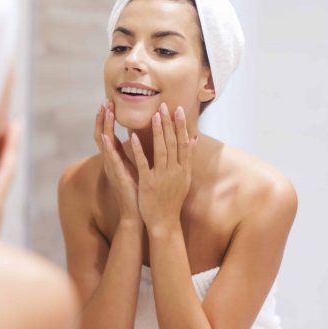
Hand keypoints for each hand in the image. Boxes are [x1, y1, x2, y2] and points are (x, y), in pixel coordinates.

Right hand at [94, 101, 141, 223]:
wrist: (138, 212)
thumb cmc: (140, 191)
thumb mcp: (139, 167)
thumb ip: (139, 153)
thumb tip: (143, 139)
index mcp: (116, 159)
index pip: (109, 135)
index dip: (108, 120)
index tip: (110, 103)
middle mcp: (111, 162)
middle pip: (102, 135)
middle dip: (103, 118)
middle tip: (105, 102)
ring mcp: (112, 168)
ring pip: (104, 143)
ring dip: (103, 126)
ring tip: (104, 111)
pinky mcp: (117, 175)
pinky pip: (110, 159)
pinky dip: (107, 147)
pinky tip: (106, 136)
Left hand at [130, 103, 196, 235]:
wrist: (165, 222)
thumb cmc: (173, 199)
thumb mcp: (184, 179)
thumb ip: (187, 158)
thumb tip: (194, 138)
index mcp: (183, 169)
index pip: (183, 142)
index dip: (181, 125)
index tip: (178, 109)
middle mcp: (175, 171)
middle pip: (173, 143)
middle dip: (169, 123)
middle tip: (165, 106)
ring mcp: (162, 177)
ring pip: (161, 150)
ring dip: (158, 132)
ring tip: (154, 116)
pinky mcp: (148, 183)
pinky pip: (143, 164)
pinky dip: (139, 150)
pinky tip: (134, 137)